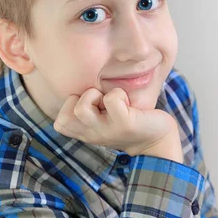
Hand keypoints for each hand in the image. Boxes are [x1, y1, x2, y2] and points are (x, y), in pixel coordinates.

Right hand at [53, 86, 177, 154]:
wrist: (157, 140)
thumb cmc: (127, 122)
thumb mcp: (102, 120)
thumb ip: (89, 109)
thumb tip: (79, 78)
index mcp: (86, 133)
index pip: (59, 124)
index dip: (70, 107)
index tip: (91, 105)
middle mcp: (93, 134)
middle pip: (66, 116)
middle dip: (80, 99)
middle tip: (100, 101)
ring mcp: (108, 130)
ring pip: (81, 108)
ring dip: (94, 94)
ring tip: (111, 100)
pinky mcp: (125, 124)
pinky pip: (112, 99)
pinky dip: (119, 93)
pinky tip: (128, 102)